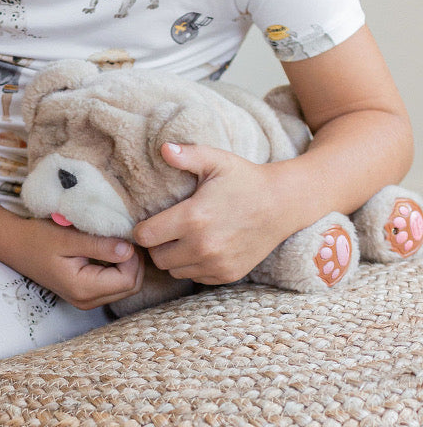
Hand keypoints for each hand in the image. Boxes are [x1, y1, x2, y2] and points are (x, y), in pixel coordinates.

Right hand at [2, 216, 142, 309]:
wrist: (14, 246)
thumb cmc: (37, 238)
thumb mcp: (68, 238)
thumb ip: (99, 245)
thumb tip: (129, 250)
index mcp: (83, 289)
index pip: (128, 280)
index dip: (133, 258)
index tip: (123, 235)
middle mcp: (87, 301)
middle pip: (131, 287)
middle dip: (135, 262)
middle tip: (125, 237)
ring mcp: (87, 300)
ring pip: (126, 287)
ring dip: (128, 264)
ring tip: (117, 241)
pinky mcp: (87, 293)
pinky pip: (115, 284)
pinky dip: (119, 267)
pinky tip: (111, 249)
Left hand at [132, 142, 286, 284]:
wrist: (284, 204)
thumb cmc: (246, 180)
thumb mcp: (217, 161)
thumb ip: (187, 155)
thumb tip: (163, 148)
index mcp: (193, 218)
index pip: (145, 236)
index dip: (143, 229)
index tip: (151, 221)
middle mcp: (203, 246)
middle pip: (157, 258)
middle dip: (157, 245)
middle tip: (168, 230)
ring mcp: (216, 263)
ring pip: (174, 271)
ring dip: (175, 258)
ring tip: (185, 239)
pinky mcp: (227, 275)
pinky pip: (196, 277)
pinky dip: (194, 266)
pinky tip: (203, 248)